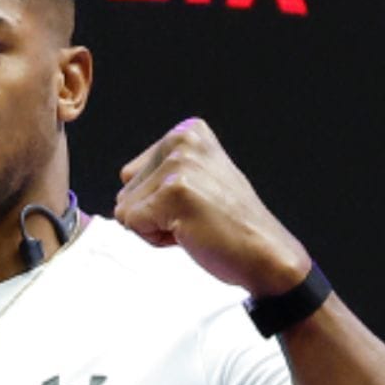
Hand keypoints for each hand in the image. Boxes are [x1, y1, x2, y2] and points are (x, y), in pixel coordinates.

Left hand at [116, 118, 311, 295]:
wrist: (263, 253)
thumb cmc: (227, 224)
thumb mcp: (196, 179)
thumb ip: (159, 172)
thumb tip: (121, 182)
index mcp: (187, 132)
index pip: (130, 175)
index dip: (155, 201)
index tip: (192, 203)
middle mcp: (183, 140)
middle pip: (124, 191)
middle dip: (152, 214)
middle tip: (194, 217)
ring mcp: (179, 164)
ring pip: (125, 209)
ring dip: (154, 227)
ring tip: (193, 223)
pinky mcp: (174, 191)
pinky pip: (131, 224)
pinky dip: (155, 238)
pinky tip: (189, 232)